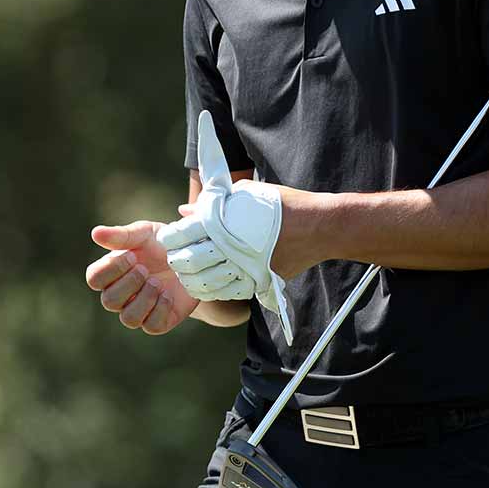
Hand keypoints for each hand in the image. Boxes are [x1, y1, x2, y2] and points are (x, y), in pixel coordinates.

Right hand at [85, 217, 198, 334]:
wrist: (195, 258)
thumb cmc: (163, 244)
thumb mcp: (145, 233)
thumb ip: (121, 235)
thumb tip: (95, 233)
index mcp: (112, 273)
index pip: (94, 279)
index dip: (111, 269)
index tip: (132, 255)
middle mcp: (121, 295)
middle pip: (109, 301)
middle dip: (129, 283)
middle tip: (146, 269)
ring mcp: (140, 310)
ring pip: (129, 318)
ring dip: (144, 298)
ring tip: (157, 282)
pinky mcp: (159, 321)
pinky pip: (152, 326)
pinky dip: (160, 309)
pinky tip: (168, 294)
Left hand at [154, 112, 299, 343]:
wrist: (318, 226)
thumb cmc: (283, 204)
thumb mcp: (246, 193)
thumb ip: (214, 202)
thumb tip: (186, 211)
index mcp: (221, 221)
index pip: (179, 234)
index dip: (170, 237)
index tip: (172, 237)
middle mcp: (227, 246)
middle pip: (186, 261)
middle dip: (177, 260)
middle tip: (178, 257)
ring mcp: (241, 267)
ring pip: (203, 282)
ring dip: (192, 279)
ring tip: (189, 274)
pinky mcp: (255, 282)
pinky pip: (225, 293)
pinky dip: (212, 291)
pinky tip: (208, 284)